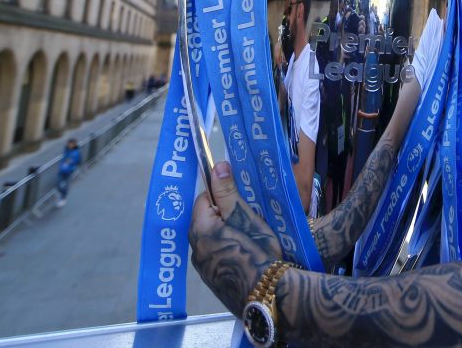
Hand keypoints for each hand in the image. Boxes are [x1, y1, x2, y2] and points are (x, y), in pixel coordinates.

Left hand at [189, 161, 281, 316]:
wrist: (267, 296)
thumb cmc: (257, 251)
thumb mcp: (245, 216)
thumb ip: (228, 192)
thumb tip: (217, 165)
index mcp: (199, 229)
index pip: (203, 199)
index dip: (221, 195)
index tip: (240, 199)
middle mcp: (194, 249)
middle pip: (206, 220)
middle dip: (224, 214)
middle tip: (248, 217)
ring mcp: (203, 269)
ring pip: (212, 239)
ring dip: (226, 233)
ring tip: (250, 237)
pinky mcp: (213, 282)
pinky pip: (217, 257)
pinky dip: (228, 251)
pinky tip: (246, 255)